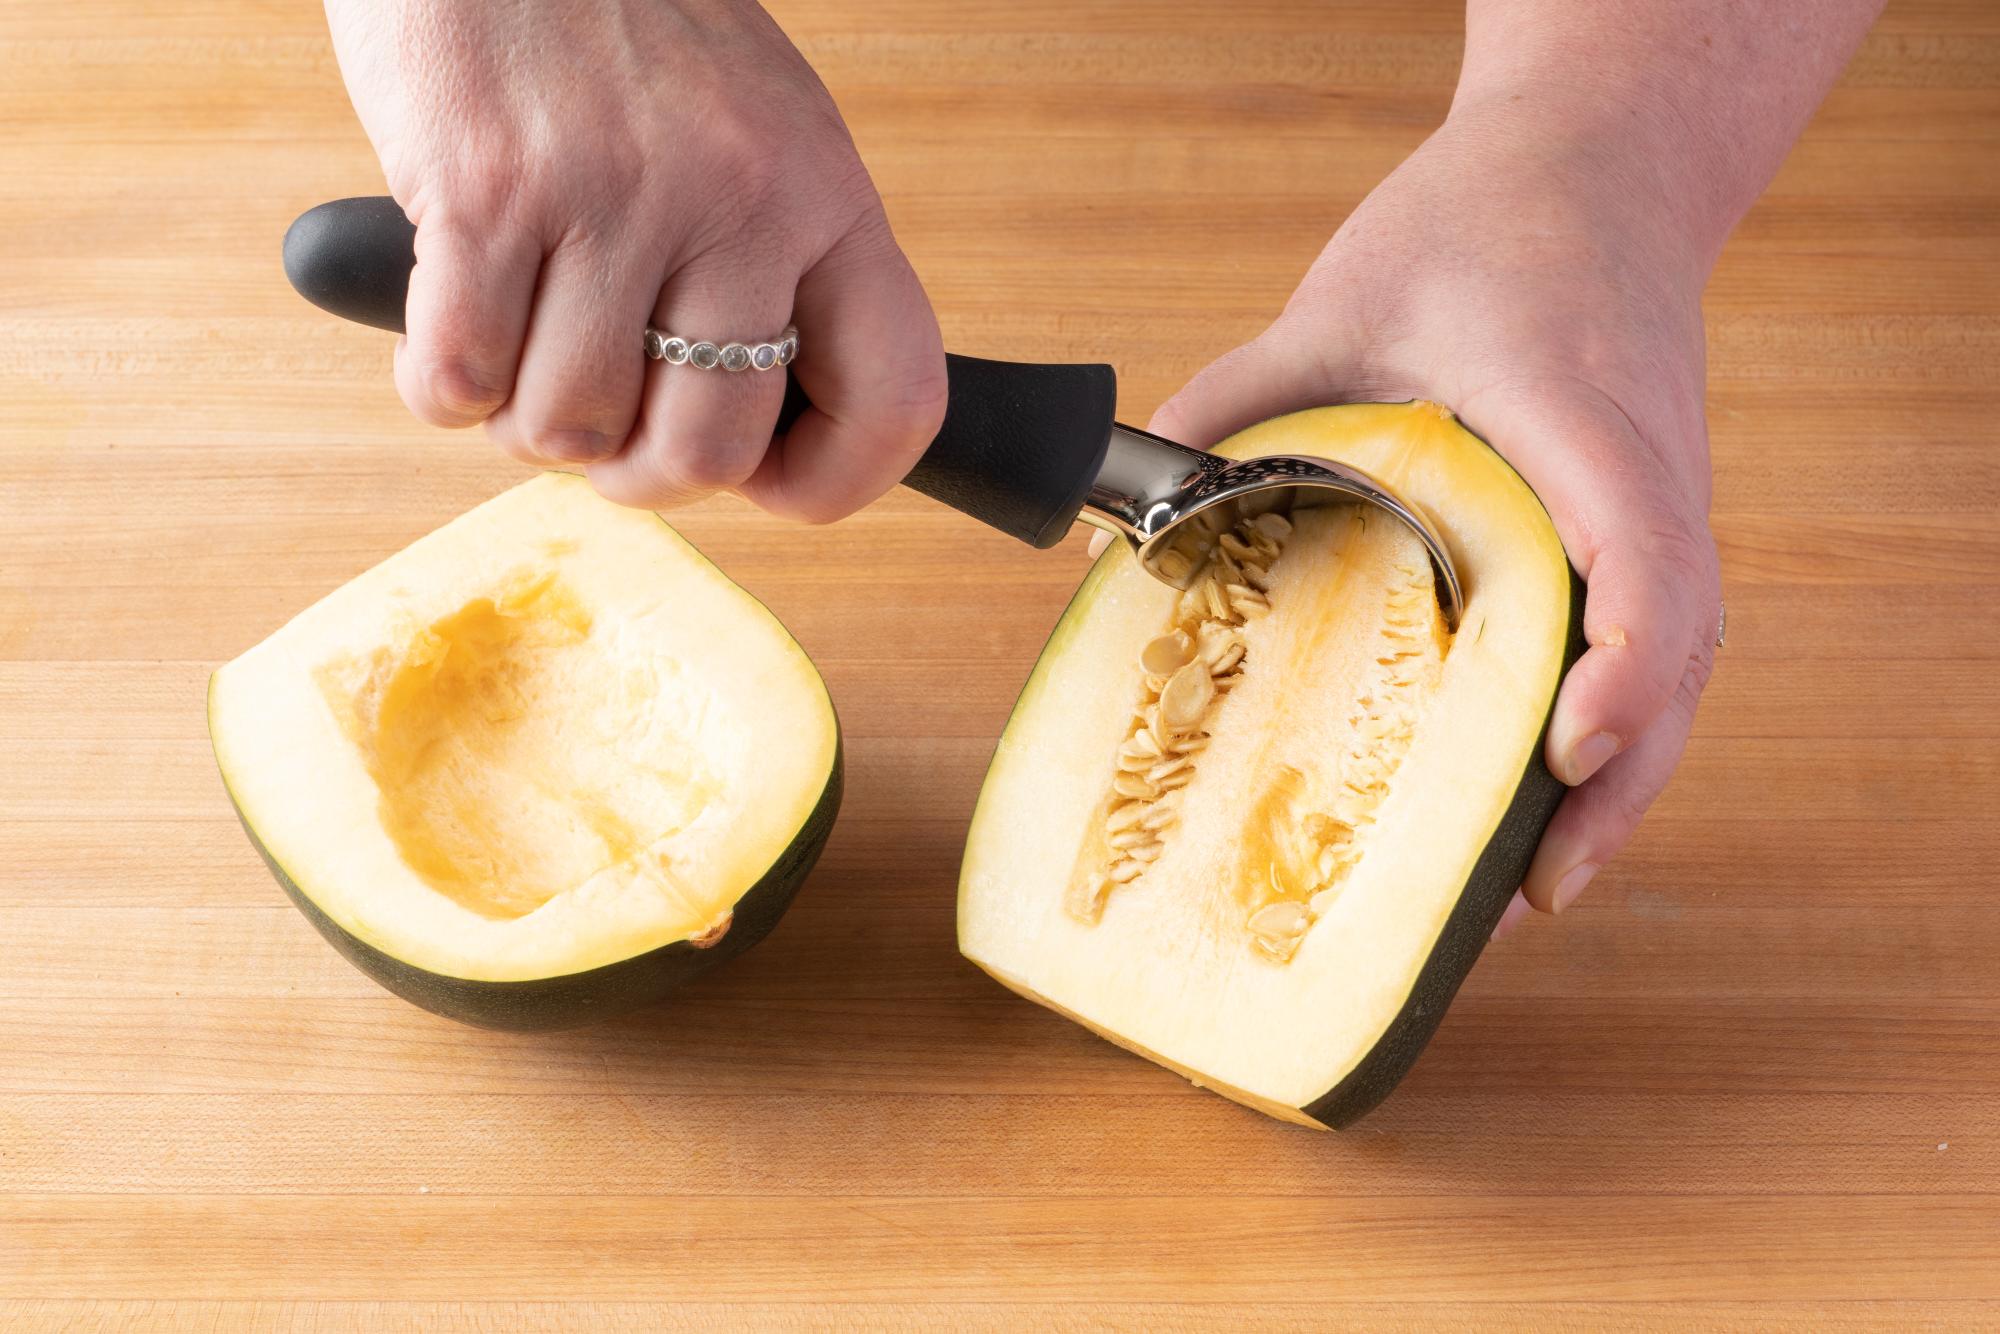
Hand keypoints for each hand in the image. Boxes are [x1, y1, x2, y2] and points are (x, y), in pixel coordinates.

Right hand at [324, 0, 946, 519]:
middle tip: (602, 424)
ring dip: (527, 421)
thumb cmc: (622, 33)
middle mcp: (740, 200)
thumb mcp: (755, 133)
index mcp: (826, 194)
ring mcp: (613, 198)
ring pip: (571, 430)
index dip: (835, 482)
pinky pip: (459, 380)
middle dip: (636, 474)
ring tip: (521, 341)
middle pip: (705, 452)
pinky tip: (450, 317)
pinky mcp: (487, 196)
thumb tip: (759, 443)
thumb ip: (774, 270)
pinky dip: (440, 382)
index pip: (898, 396)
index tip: (768, 486)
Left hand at [1105, 103, 1723, 927]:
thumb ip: (1233, 406)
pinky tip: (1545, 792)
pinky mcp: (1648, 519)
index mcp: (1584, 412)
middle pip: (1678, 643)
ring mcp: (1667, 499)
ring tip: (1537, 883)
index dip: (1619, 660)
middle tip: (1532, 890)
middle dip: (1620, 778)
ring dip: (1625, 776)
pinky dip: (1614, 721)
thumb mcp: (1339, 303)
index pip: (1639, 548)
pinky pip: (1652, 636)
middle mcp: (1652, 471)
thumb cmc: (1479, 226)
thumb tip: (1122, 535)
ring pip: (1679, 658)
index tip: (1567, 749)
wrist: (1600, 166)